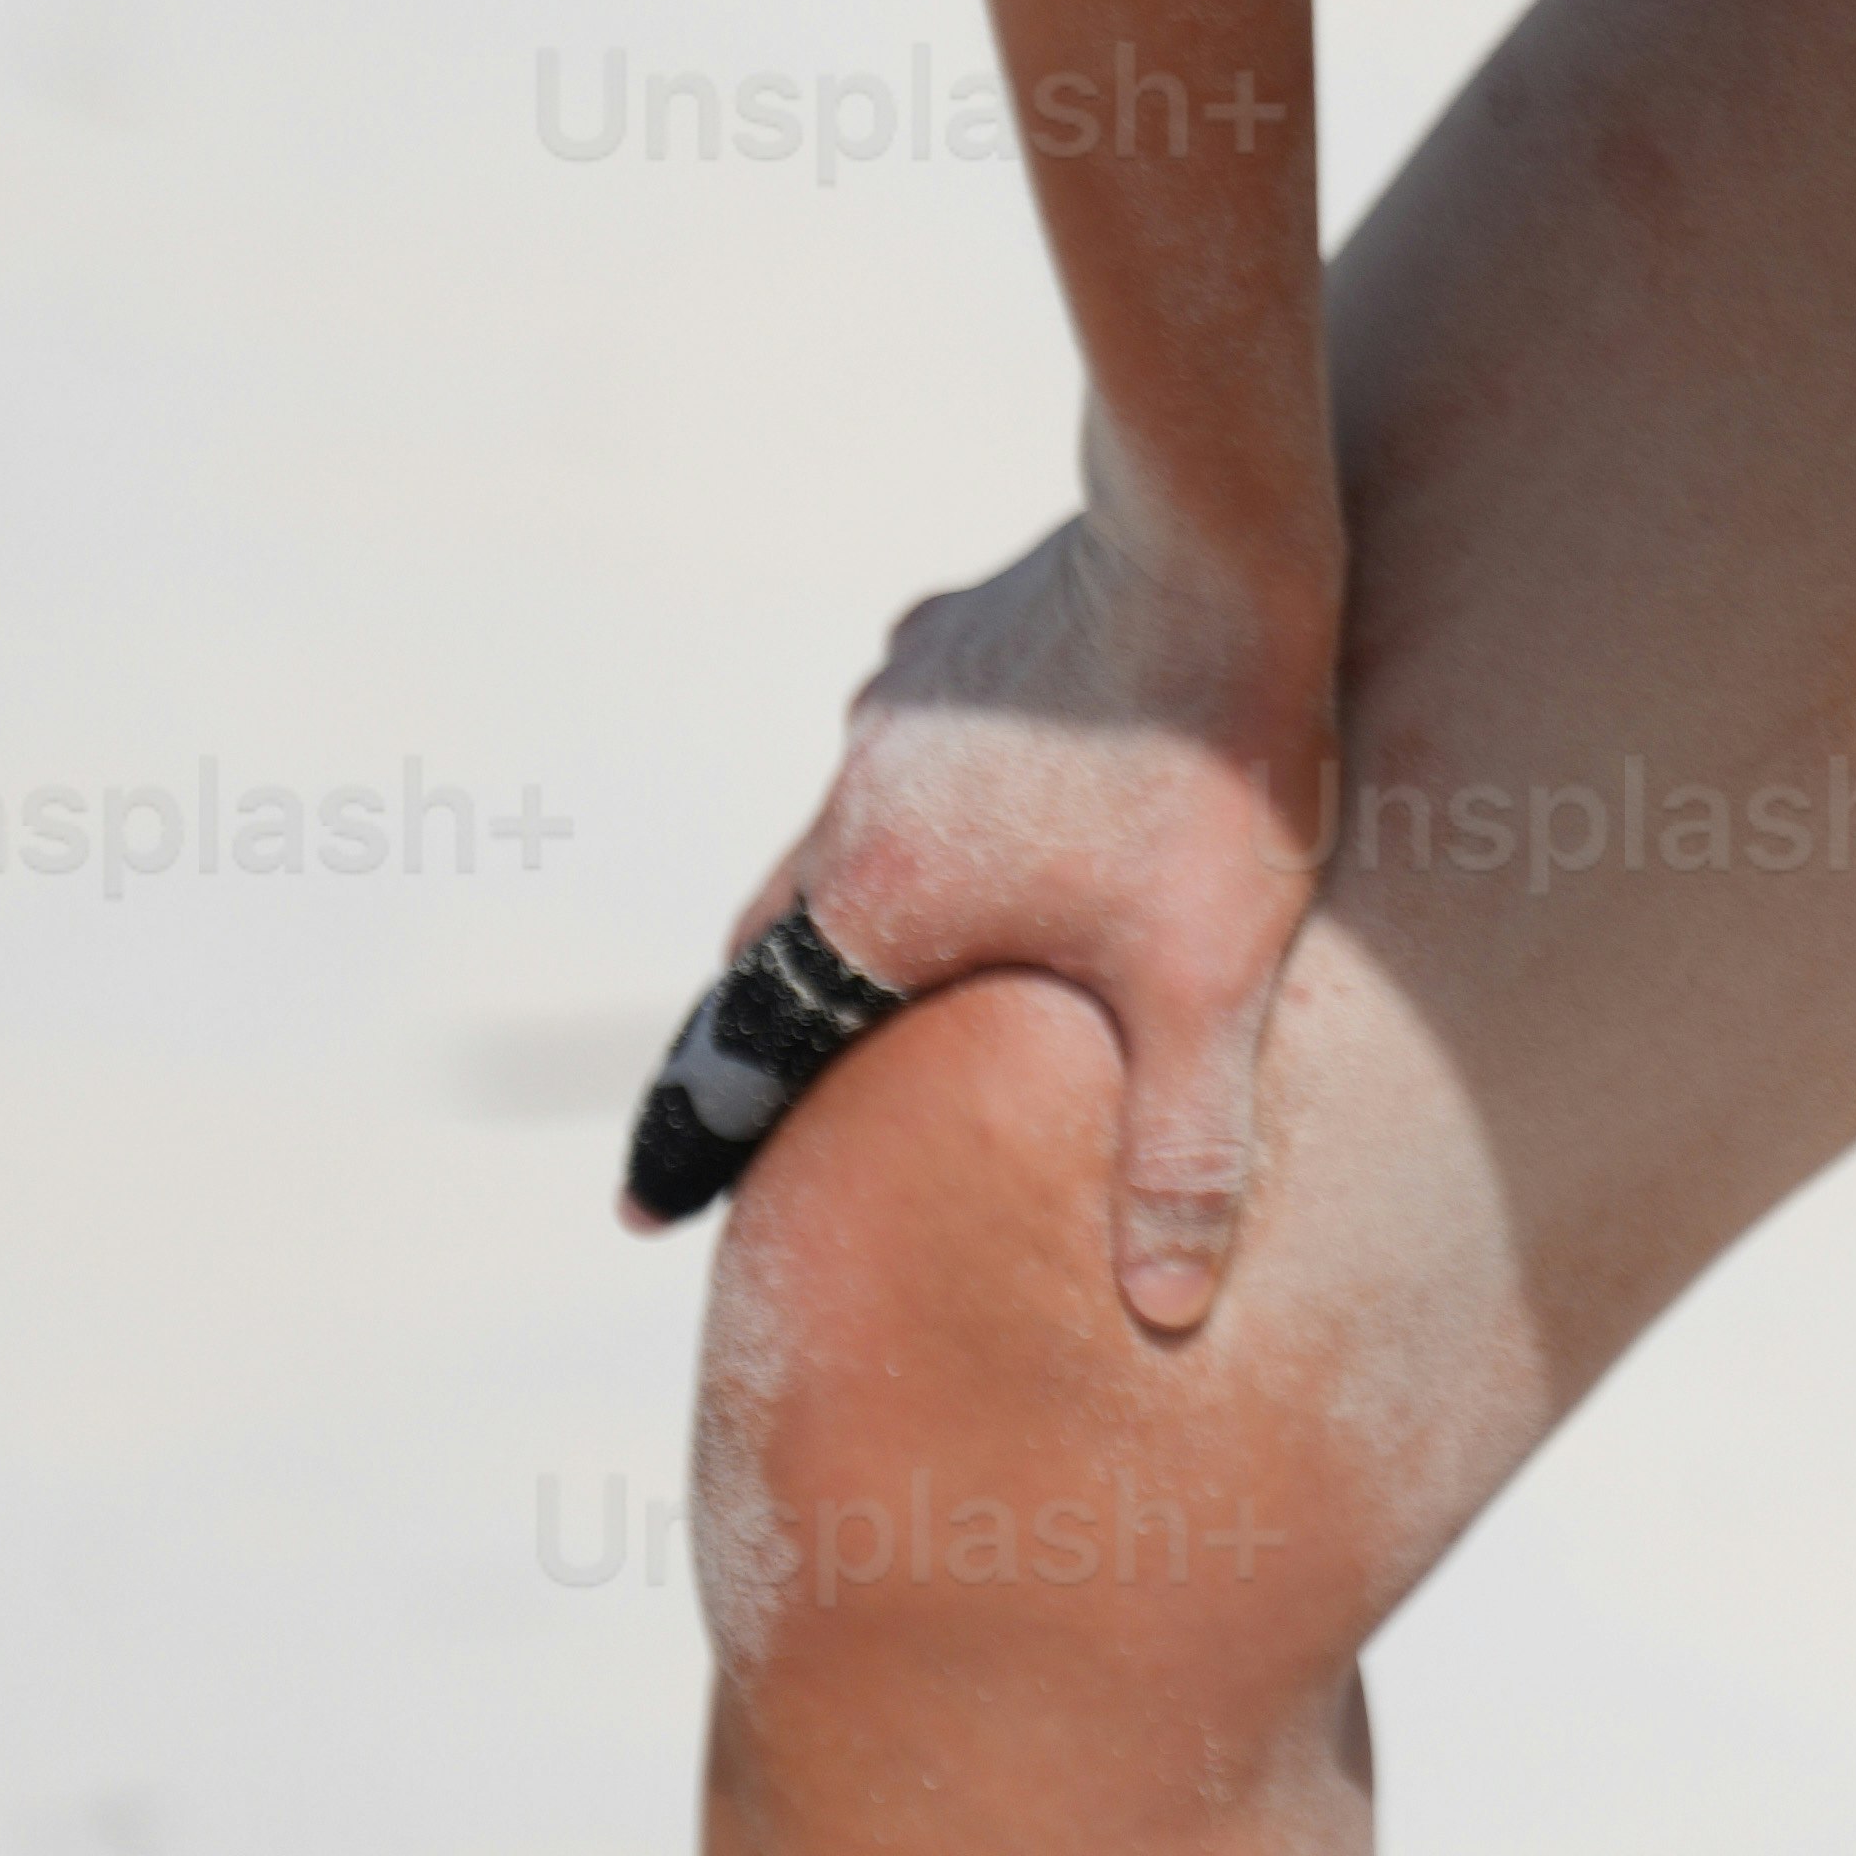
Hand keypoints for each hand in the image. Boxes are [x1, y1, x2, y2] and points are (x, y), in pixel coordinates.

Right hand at [677, 495, 1337, 1340]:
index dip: (697, 1137)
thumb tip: (1169, 1313)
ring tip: (862, 956)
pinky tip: (981, 800)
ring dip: (836, 903)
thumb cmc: (1205, 772)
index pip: (747, 1050)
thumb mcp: (1205, 985)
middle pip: (768, 944)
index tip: (642, 1209)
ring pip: (834, 835)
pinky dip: (919, 802)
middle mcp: (852, 807)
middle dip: (752, 1030)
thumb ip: (1181, 1151)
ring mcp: (896, 710)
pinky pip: (912, 745)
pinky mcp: (952, 639)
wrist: (1212, 543)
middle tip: (741, 1095)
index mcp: (874, 907)